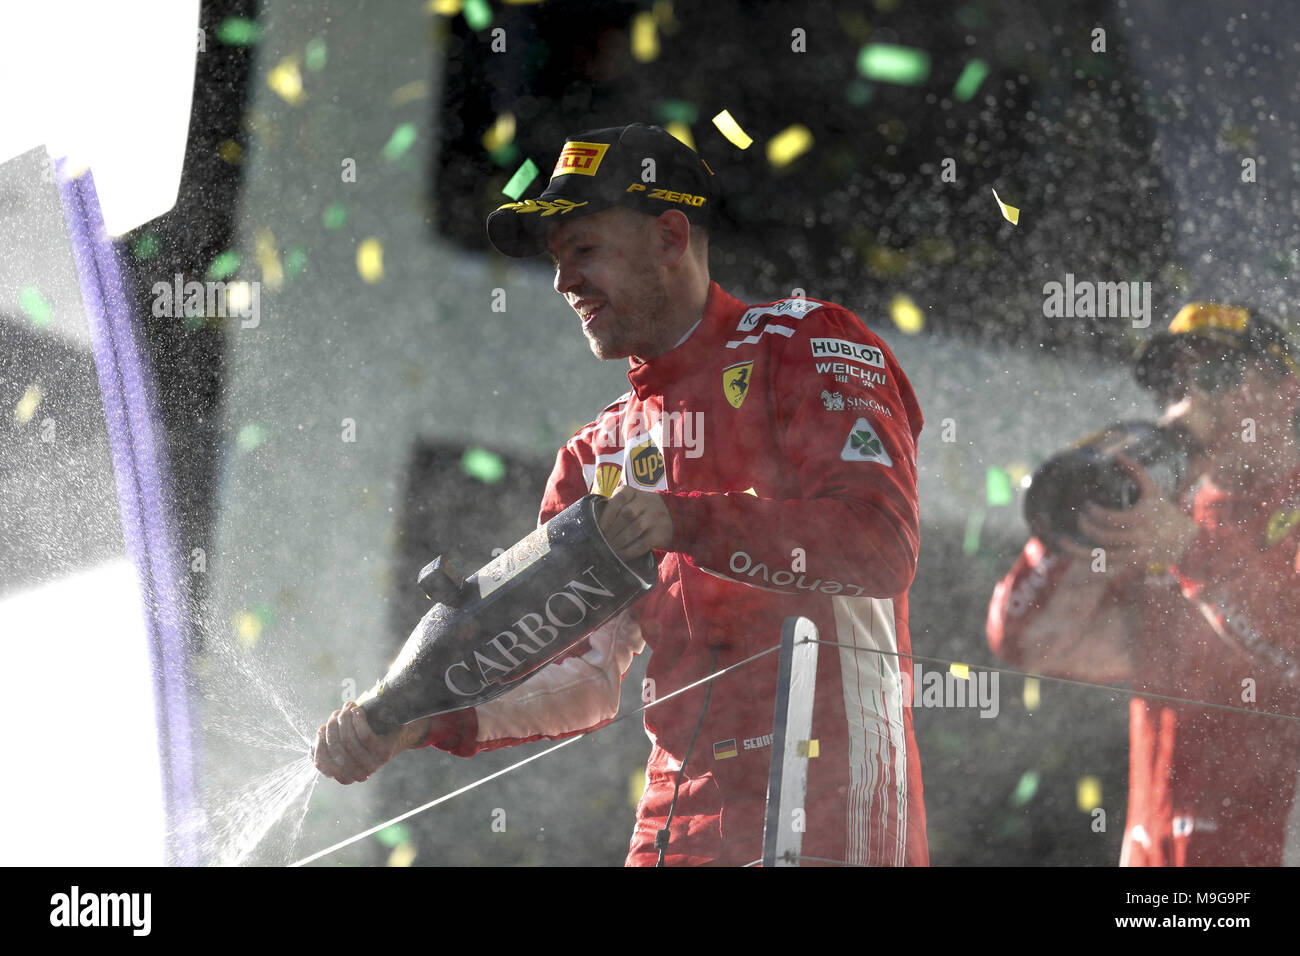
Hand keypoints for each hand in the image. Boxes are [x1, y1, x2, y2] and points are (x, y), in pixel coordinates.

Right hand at [313, 702, 419, 783]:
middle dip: (332, 728)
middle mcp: (358, 773)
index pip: (323, 765)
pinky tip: (356, 710)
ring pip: (349, 742)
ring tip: (345, 709)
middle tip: (335, 714)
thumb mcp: (349, 744)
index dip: (319, 746)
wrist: (400, 732)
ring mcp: (372, 764)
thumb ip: (334, 746)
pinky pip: (365, 736)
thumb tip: (314, 742)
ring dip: (344, 721)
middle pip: (336, 750)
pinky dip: (357, 720)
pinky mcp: (383, 753)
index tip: (320, 729)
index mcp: (346, 774)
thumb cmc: (369, 735)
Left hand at [597, 486, 672, 559]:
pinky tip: (622, 556)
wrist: (675, 515)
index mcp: (632, 492)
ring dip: (620, 542)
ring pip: (634, 528)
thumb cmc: (642, 510)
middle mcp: (646, 501)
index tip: (599, 529)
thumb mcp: (631, 501)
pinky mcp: (660, 532)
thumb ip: (614, 507)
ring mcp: (655, 516)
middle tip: (602, 543)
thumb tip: (592, 524)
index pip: (618, 499)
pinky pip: (643, 543)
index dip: (607, 515)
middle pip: (626, 514)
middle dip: (612, 531)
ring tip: (610, 550)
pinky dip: (630, 551)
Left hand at [1074, 452, 1197, 572]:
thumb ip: (1136, 471)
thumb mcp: (1153, 489)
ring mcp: (1134, 554)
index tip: (1087, 505)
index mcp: (1144, 518)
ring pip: (1102, 557)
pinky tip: (1069, 552)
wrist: (1183, 540)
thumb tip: (1117, 454)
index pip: (1113, 519)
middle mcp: (1140, 539)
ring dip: (1078, 550)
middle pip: (1106, 537)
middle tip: (1080, 516)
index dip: (1095, 513)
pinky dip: (1086, 560)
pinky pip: (1103, 565)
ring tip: (1061, 541)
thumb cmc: (1163, 510)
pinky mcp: (1129, 563)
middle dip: (1088, 527)